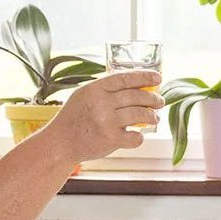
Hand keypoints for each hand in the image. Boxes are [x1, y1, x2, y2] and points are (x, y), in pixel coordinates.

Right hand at [33, 70, 161, 164]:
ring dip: (152, 116)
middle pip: (136, 95)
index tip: (158, 78)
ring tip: (155, 118)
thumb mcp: (84, 95)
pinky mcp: (110, 139)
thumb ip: (105, 89)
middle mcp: (101, 103)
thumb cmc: (73, 118)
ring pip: (140, 113)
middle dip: (153, 98)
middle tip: (160, 102)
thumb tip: (134, 85)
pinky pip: (135, 136)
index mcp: (95, 89)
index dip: (144, 76)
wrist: (60, 143)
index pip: (125, 78)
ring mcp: (106, 121)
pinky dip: (139, 137)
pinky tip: (138, 136)